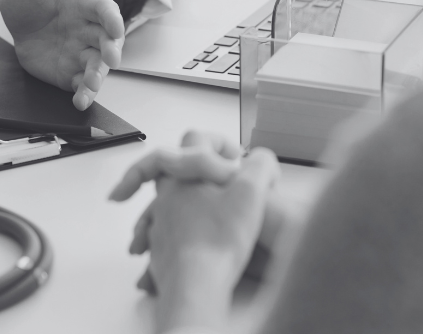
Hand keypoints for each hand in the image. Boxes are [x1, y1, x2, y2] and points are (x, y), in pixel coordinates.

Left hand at [0, 0, 125, 110]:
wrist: (15, 18)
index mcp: (83, 3)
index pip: (104, 9)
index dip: (111, 17)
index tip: (113, 24)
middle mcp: (86, 29)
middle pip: (107, 41)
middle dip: (111, 50)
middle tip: (110, 59)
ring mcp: (79, 52)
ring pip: (96, 66)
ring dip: (97, 77)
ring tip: (91, 86)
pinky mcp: (69, 71)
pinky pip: (80, 84)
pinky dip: (83, 94)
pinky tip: (79, 101)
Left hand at [110, 131, 279, 332]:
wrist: (195, 284)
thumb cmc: (219, 239)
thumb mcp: (252, 192)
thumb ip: (261, 165)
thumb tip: (262, 159)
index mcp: (184, 175)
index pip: (194, 138)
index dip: (218, 141)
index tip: (234, 157)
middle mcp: (166, 196)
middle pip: (177, 169)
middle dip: (200, 173)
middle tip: (222, 182)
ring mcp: (160, 223)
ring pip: (169, 202)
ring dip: (189, 203)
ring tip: (215, 216)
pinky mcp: (160, 249)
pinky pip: (168, 232)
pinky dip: (183, 233)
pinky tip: (202, 243)